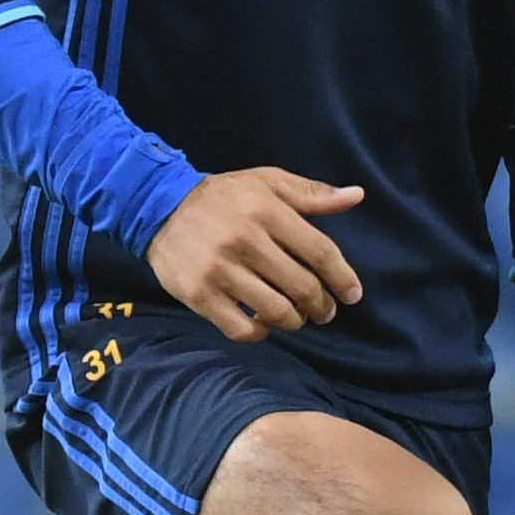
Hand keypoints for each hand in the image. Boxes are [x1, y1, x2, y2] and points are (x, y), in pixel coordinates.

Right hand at [148, 165, 364, 340]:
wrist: (158, 205)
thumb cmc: (223, 196)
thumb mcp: (267, 182)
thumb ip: (312, 194)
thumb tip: (356, 196)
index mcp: (267, 211)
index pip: (320, 252)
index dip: (343, 278)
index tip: (353, 295)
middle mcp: (245, 240)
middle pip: (302, 287)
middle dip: (322, 306)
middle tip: (325, 310)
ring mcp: (220, 270)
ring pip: (276, 312)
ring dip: (295, 321)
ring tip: (296, 317)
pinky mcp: (199, 294)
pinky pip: (242, 328)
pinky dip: (261, 332)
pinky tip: (264, 323)